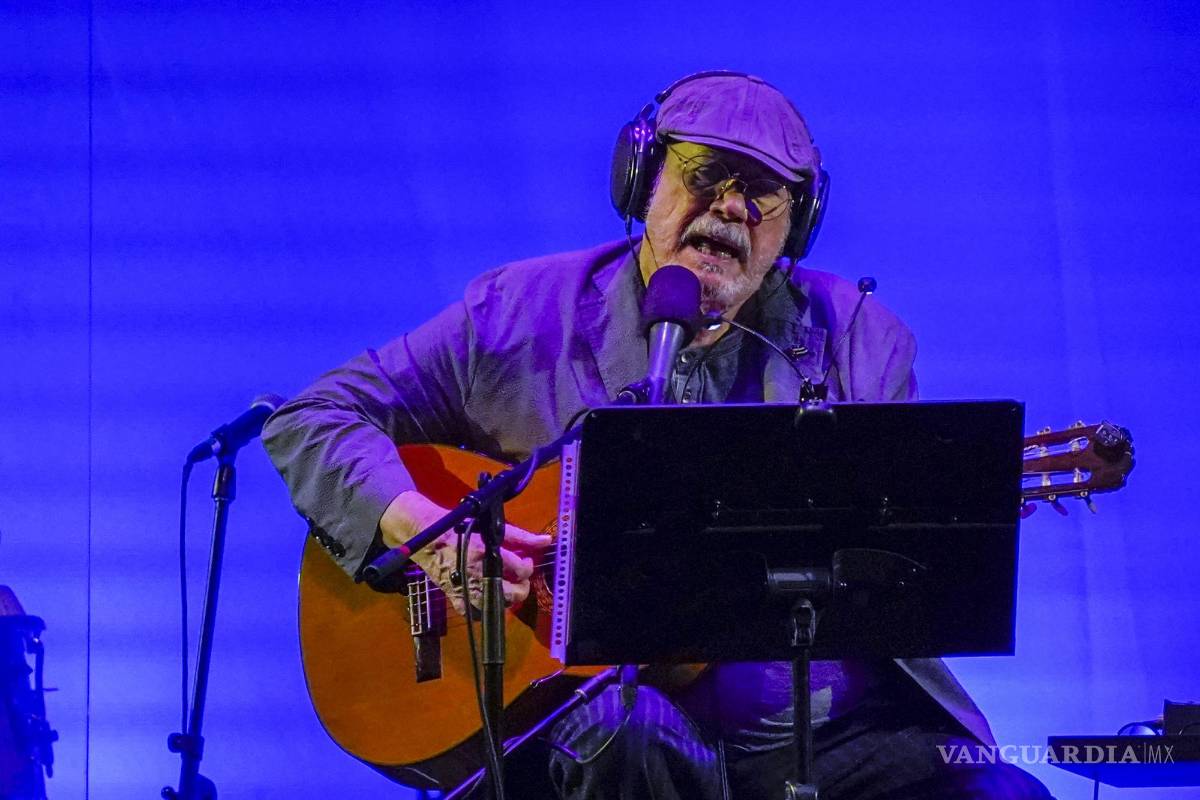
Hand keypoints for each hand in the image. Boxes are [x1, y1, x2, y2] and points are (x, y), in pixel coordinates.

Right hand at [379, 490, 551, 615]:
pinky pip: (476, 614)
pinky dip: (485, 609)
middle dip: (521, 587)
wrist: (431, 540)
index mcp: (487, 554)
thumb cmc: (463, 531)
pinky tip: (487, 596)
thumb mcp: (494, 530)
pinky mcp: (456, 599)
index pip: (520, 570)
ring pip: (496, 607)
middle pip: (512, 595)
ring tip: (505, 587)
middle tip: (519, 579)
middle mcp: (477, 575)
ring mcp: (466, 590)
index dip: (527, 567)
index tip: (524, 562)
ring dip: (505, 599)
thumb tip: (546, 541)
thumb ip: (522, 537)